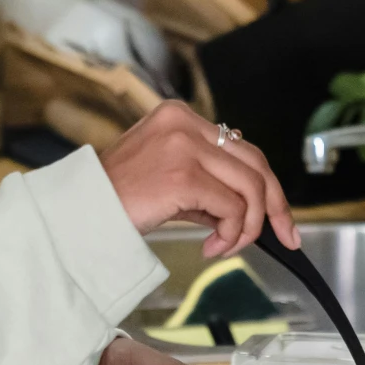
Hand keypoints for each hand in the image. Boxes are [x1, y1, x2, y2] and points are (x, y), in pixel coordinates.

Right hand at [102, 100, 297, 259]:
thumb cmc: (117, 198)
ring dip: (245, 228)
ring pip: (248, 188)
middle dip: (275, 206)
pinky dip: (231, 233)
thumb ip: (206, 179)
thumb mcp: (166, 175)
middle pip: (255, 163)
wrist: (79, 213)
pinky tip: (212, 247)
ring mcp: (184, 146)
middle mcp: (185, 123)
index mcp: (180, 116)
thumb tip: (250, 205)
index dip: (267, 185)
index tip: (281, 218)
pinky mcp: (183, 175)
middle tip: (285, 238)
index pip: (242, 148)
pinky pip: (231, 208)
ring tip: (225, 246)